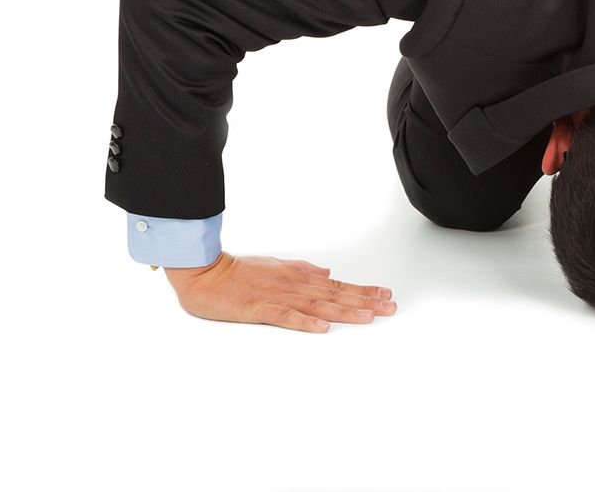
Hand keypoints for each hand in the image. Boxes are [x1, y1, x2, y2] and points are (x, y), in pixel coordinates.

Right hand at [163, 252, 396, 332]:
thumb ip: (303, 269)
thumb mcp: (276, 265)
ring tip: (368, 316)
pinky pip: (286, 317)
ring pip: (317, 305)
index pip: (337, 285)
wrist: (204, 273)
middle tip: (390, 307)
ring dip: (344, 311)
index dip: (363, 290)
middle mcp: (293, 285)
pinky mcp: (258, 308)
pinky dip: (305, 322)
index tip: (385, 294)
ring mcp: (277, 296)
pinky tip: (322, 327)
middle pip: (335, 295)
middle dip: (365, 301)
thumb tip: (326, 272)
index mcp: (298, 277)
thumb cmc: (237, 271)